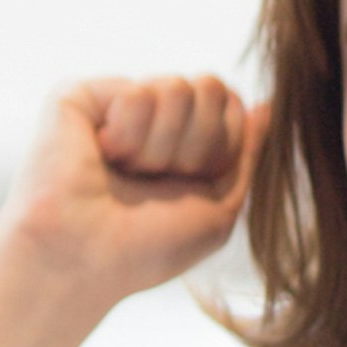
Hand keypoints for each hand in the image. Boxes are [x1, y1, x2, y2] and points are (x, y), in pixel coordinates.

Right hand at [4, 75, 259, 303]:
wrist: (86, 258)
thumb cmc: (147, 248)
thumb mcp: (220, 210)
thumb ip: (247, 156)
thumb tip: (265, 105)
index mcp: (182, 143)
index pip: (230, 105)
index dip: (221, 147)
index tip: (188, 185)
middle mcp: (151, 120)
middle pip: (210, 88)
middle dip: (194, 145)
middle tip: (152, 181)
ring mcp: (116, 104)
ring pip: (176, 88)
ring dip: (158, 148)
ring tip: (123, 174)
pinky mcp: (80, 97)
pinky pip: (137, 92)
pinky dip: (127, 136)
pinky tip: (101, 157)